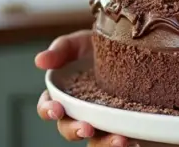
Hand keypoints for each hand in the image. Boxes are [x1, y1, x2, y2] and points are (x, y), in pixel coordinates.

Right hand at [35, 30, 129, 146]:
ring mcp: (103, 122)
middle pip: (69, 128)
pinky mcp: (124, 127)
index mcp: (66, 94)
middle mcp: (82, 112)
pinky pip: (121, 142)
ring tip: (119, 140)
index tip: (57, 109)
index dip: (48, 110)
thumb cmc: (104, 47)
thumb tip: (39, 61)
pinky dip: (126, 144)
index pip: (48, 106)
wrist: (139, 49)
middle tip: (87, 128)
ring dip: (104, 143)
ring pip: (96, 141)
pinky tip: (134, 141)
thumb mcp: (84, 42)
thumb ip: (62, 49)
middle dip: (75, 131)